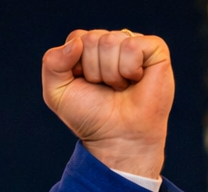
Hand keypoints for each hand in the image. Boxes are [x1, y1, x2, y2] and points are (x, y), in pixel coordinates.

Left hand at [42, 29, 171, 179]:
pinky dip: (129, 69)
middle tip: (105, 89)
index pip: (77, 38)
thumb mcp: (56, 93)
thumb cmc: (90, 116)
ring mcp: (134, 44)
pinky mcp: (155, 49)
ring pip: (111, 41)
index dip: (76, 66)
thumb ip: (52, 63)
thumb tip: (76, 43)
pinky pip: (132, 46)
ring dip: (111, 74)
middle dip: (93, 71)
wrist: (117, 137)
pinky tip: (136, 80)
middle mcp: (112, 42)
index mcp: (89, 49)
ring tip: (120, 87)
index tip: (84, 85)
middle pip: (92, 40)